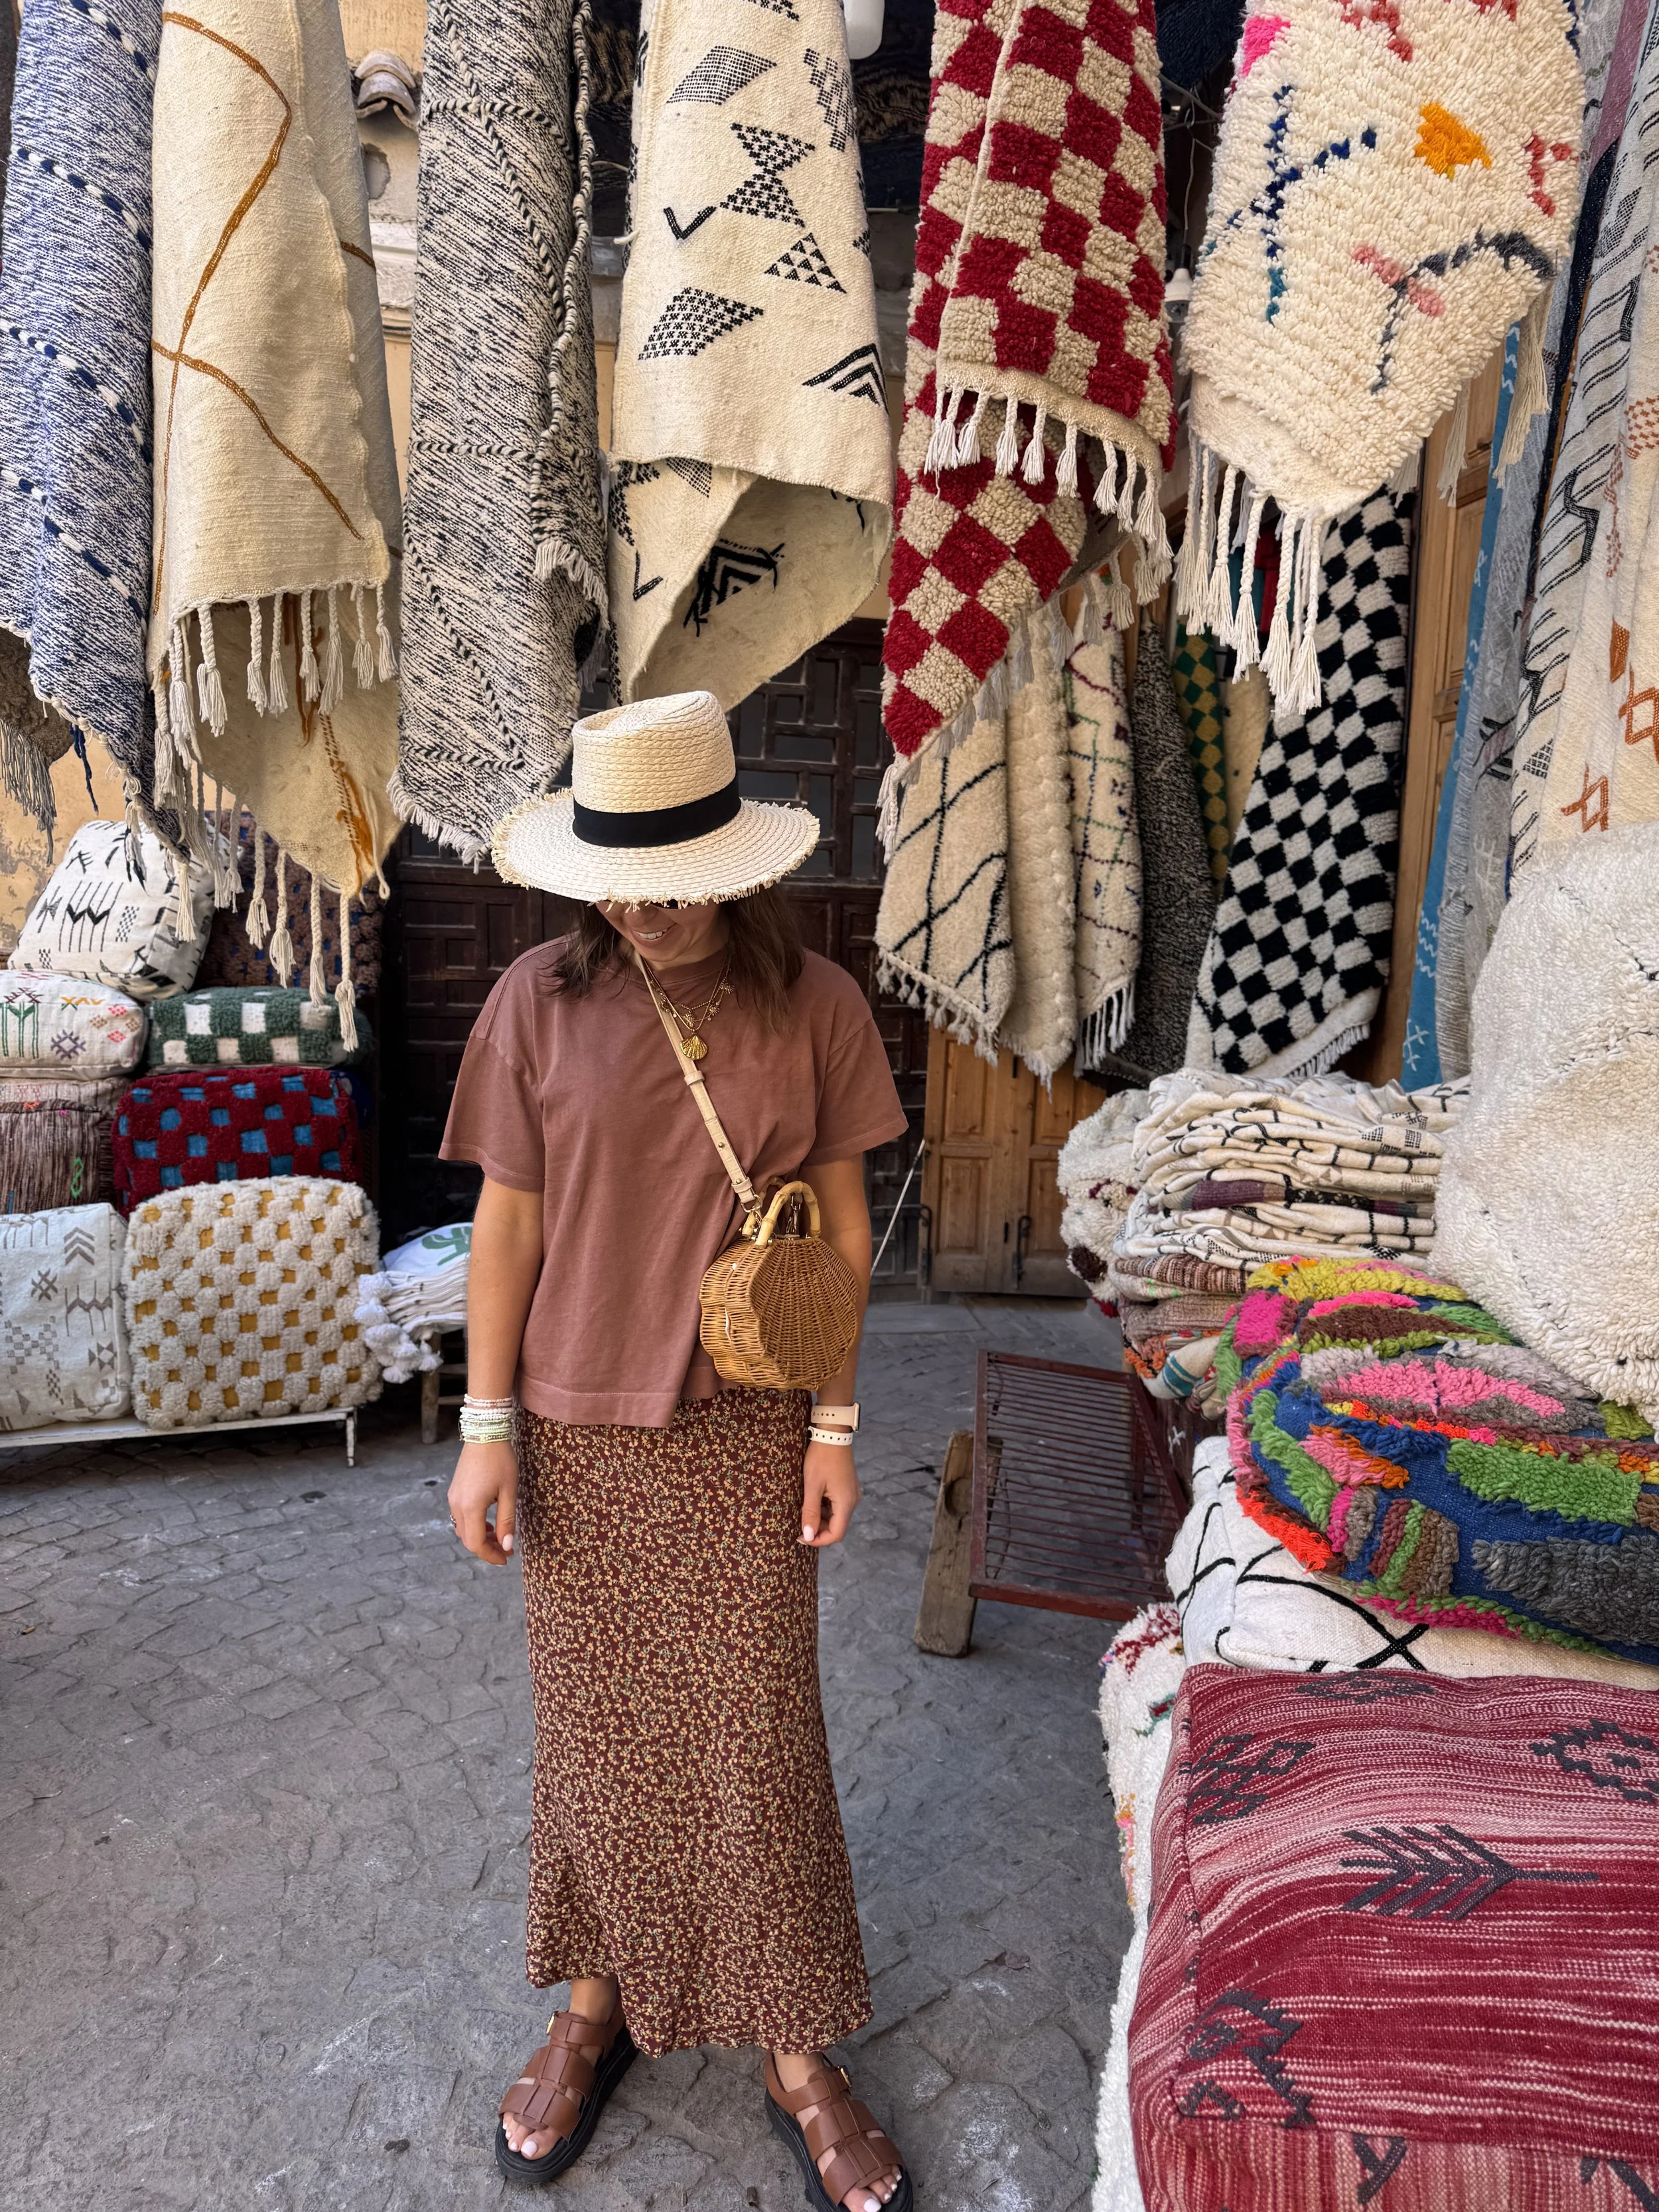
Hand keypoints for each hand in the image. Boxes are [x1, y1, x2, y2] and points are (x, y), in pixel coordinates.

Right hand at [448, 1440, 517, 1563]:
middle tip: (506, 1550)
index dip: (490, 1556)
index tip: (506, 1558)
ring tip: (499, 1536)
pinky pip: (461, 1517)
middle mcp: (457, 1505)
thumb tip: (507, 1546)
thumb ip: (507, 1521)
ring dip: (480, 1538)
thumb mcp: (509, 1492)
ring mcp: (453, 1498)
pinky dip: (474, 1526)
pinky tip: (488, 1523)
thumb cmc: (500, 1461)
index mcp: (471, 1507)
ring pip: (463, 1530)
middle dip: (487, 1549)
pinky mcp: (454, 1492)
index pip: (476, 1543)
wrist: (484, 1433)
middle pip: (468, 1540)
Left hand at [800, 1438, 859, 1547]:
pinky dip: (824, 1508)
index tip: (801, 1537)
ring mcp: (850, 1494)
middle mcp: (852, 1501)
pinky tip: (812, 1499)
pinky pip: (836, 1505)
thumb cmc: (821, 1458)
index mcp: (845, 1503)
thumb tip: (808, 1536)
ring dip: (820, 1518)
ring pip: (835, 1516)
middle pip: (837, 1526)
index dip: (819, 1540)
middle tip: (799, 1523)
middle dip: (818, 1529)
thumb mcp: (812, 1485)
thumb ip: (810, 1512)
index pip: (836, 1534)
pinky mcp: (847, 1488)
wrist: (833, 1434)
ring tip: (803, 1509)